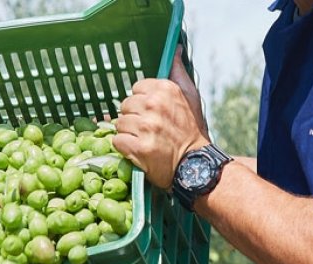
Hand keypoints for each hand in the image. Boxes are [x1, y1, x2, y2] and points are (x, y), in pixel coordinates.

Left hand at [112, 46, 210, 189]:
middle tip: (149, 130)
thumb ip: (179, 73)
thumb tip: (175, 50)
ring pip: (119, 123)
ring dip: (128, 133)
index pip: (136, 89)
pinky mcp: (138, 147)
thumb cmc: (192, 131)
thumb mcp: (191, 97)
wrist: (196, 165)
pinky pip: (117, 140)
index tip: (153, 114)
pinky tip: (138, 151)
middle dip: (133, 118)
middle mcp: (154, 105)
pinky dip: (124, 148)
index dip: (142, 104)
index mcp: (165, 89)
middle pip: (125, 106)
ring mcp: (145, 126)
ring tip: (144, 140)